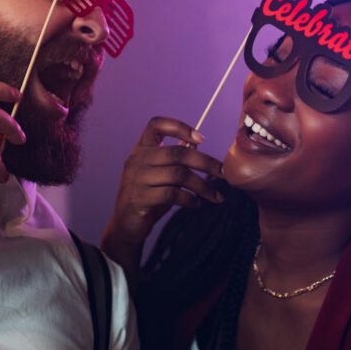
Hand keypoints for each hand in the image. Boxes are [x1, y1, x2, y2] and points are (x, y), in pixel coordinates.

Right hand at [101, 116, 223, 270]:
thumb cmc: (148, 196)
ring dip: (202, 186)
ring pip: (178, 175)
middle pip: (177, 153)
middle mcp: (137, 160)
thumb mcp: (160, 174)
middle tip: (223, 173)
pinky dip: (189, 199)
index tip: (201, 139)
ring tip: (215, 196)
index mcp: (141, 149)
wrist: (126, 224)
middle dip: (205, 163)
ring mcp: (137, 179)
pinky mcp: (140, 198)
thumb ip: (174, 159)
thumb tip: (195, 143)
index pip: (156, 125)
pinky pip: (172, 194)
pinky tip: (196, 204)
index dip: (179, 127)